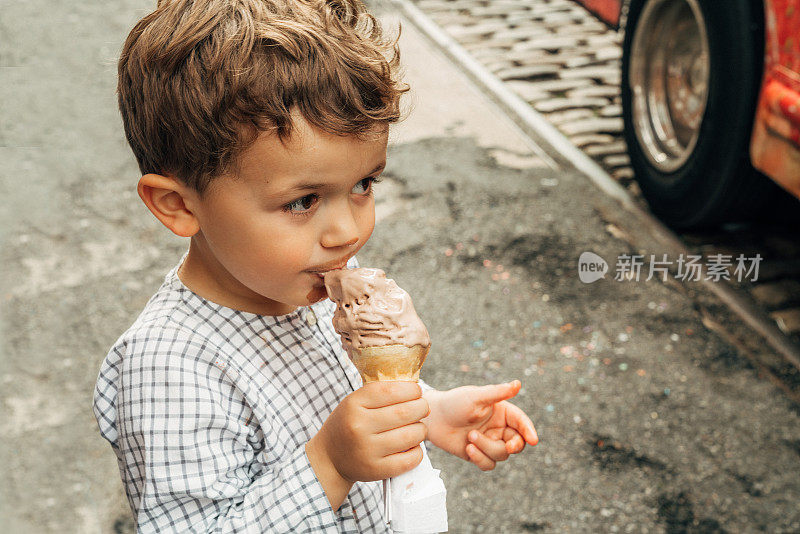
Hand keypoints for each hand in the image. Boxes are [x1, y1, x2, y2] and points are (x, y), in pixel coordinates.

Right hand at [306, 381, 428, 507]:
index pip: (390, 390)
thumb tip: (417, 391)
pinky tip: (412, 446)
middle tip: (422, 408)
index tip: (416, 391)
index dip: (411, 389)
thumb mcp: (355, 402)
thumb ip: (380, 393)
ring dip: (421, 429)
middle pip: (405, 412)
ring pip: (411, 435)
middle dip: (421, 407)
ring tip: (417, 427)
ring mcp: (367, 450)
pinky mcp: (376, 470)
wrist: (329, 459)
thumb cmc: (348, 424)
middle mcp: (359, 426)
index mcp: (353, 404)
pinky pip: (410, 459)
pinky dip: (417, 451)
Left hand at [423, 380, 537, 470]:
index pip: (521, 422)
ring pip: (501, 454)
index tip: (533, 440)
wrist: (433, 418)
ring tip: (469, 437)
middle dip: (513, 446)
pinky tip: (468, 448)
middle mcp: (498, 428)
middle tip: (508, 446)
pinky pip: (488, 464)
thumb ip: (497, 392)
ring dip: (487, 448)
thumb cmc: (454, 402)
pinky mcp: (478, 454)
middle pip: (516, 443)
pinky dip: (480, 458)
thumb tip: (518, 383)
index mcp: (502, 412)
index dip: (529, 431)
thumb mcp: (476, 396)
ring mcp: (489, 442)